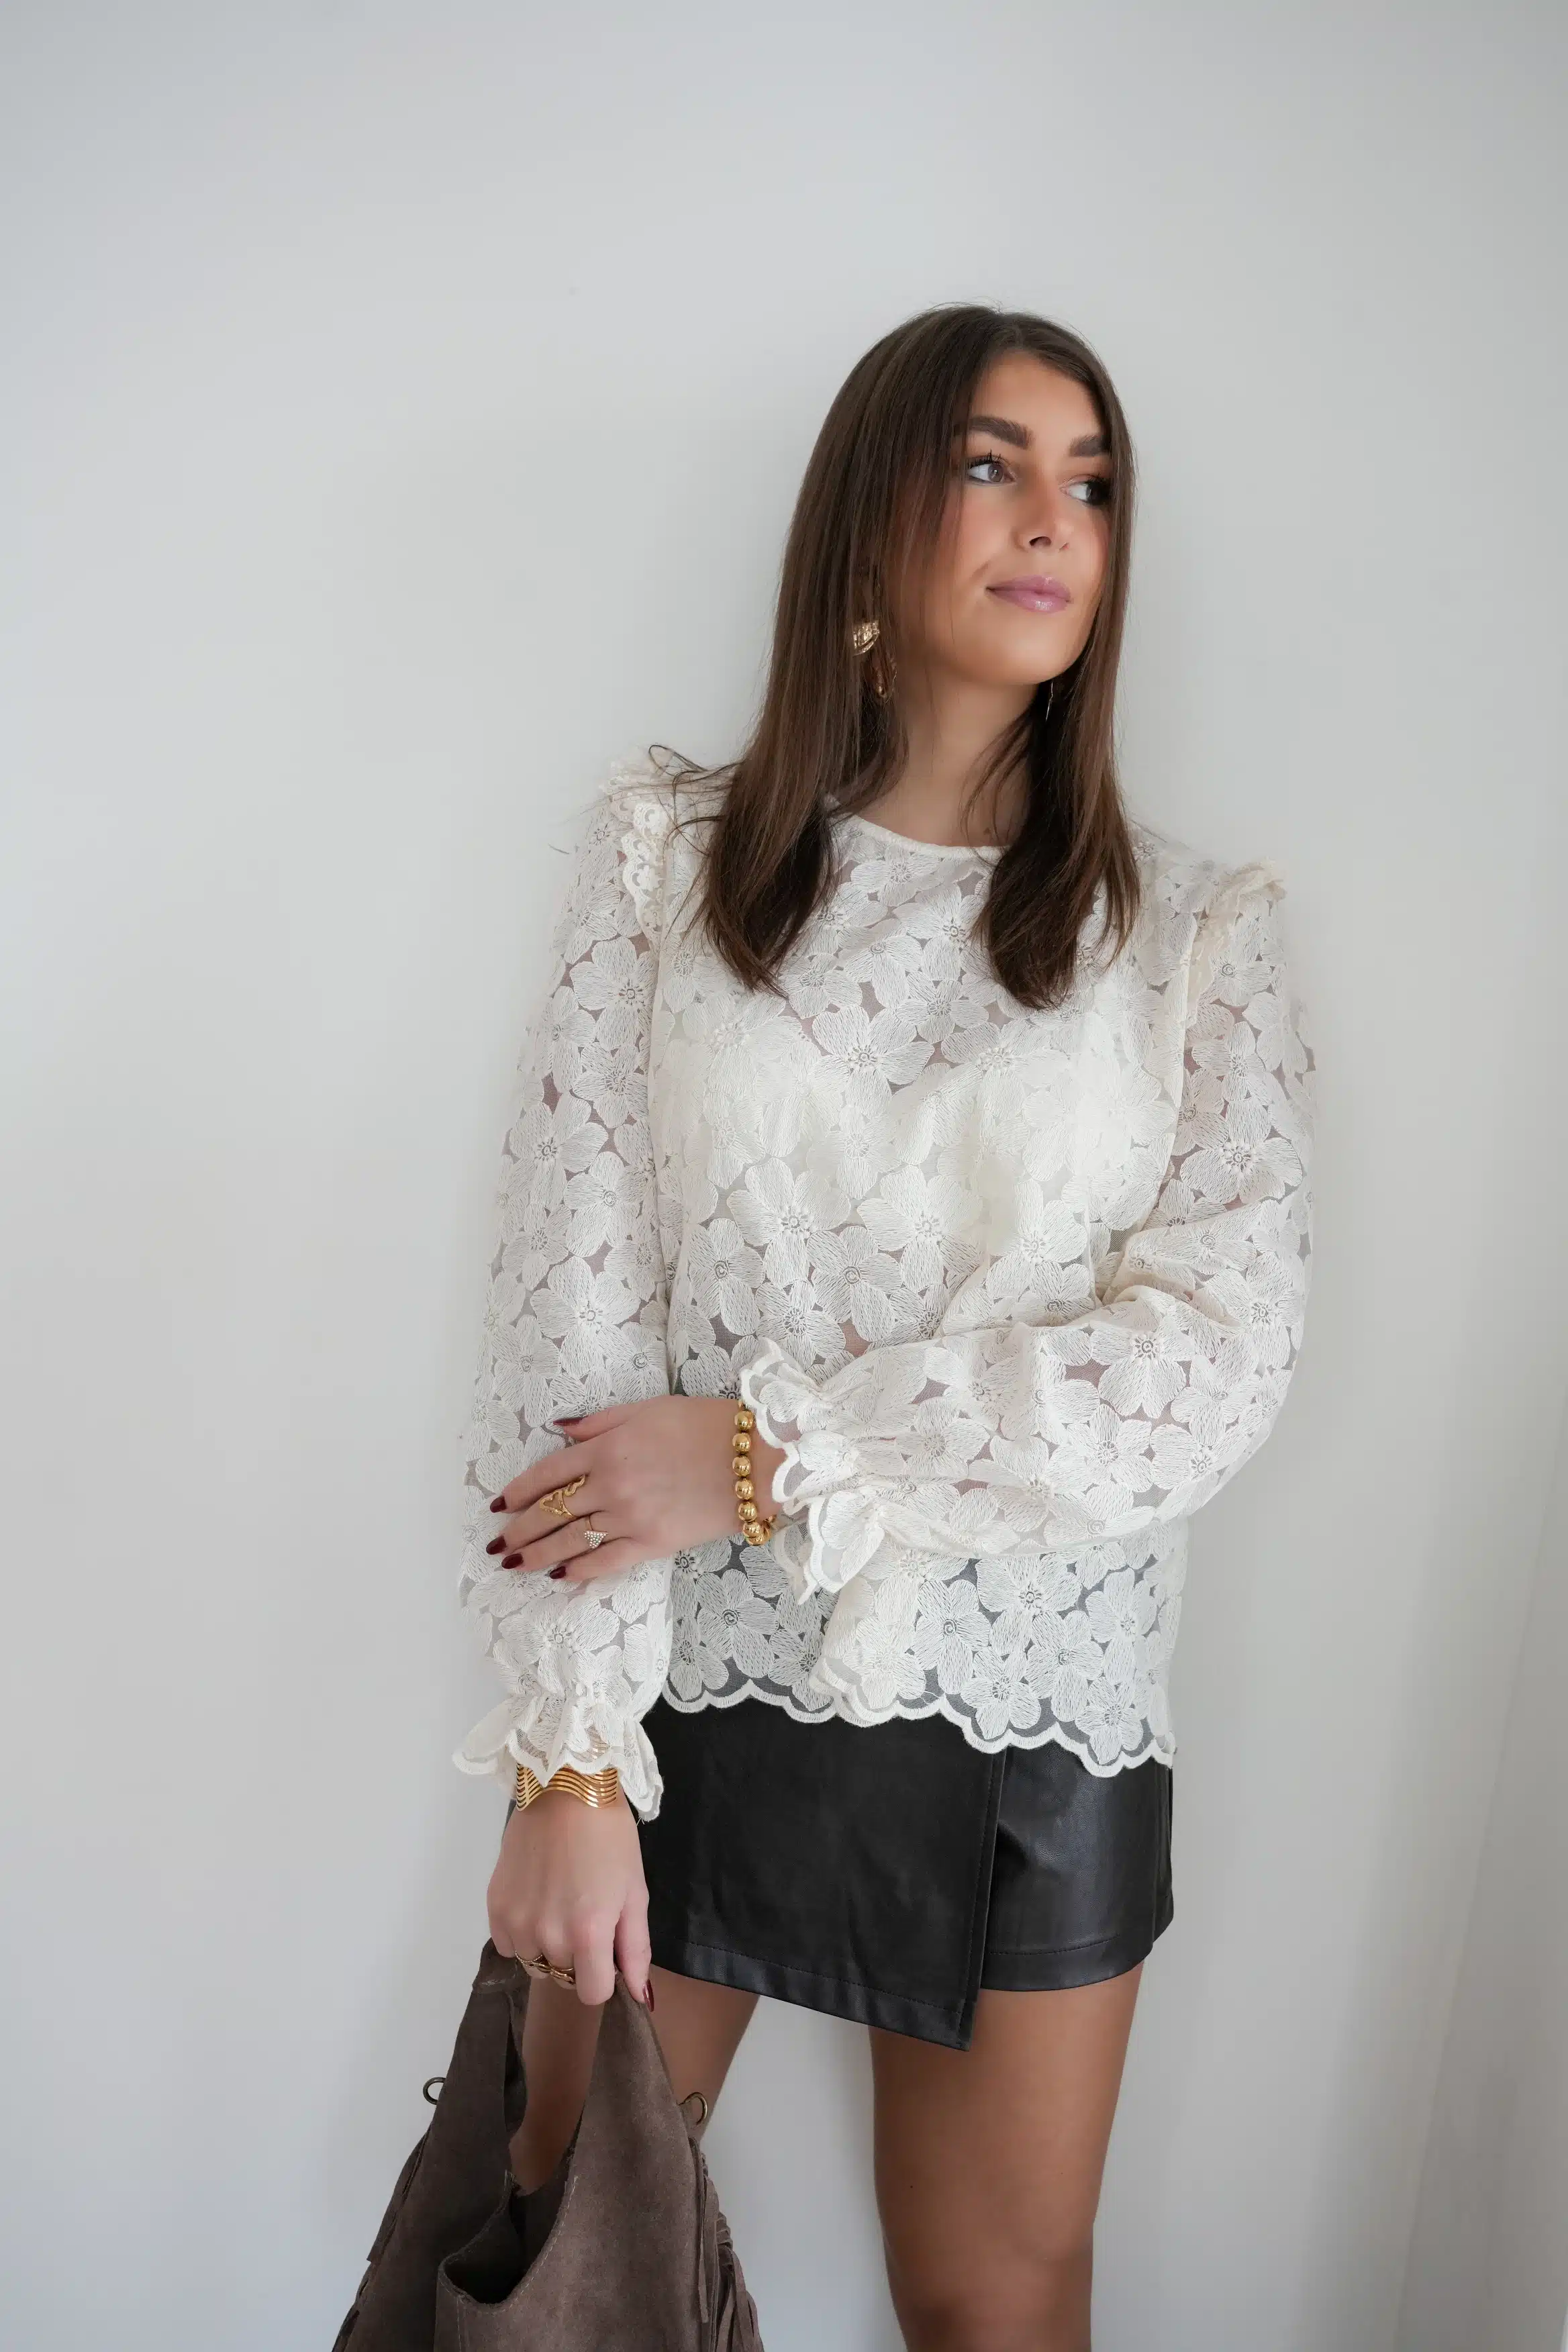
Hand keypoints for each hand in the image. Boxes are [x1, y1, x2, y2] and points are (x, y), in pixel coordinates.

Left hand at [485, 1394, 788, 1585]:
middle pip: (550, 1511)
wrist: (755, 1459)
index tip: (500, 1505)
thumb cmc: (706, 1425)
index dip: (518, 1491)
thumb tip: (559, 1429)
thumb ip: (599, 1422)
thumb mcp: (648, 1409)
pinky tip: (560, 1577)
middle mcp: (610, 1484)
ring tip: (515, 1565)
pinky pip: (605, 1562)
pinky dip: (579, 1571)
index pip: (547, 1473)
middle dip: (518, 1530)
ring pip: (569, 1540)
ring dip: (537, 1555)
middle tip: (498, 1544)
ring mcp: (629, 1516)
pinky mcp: (652, 1543)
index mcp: (606, 1448)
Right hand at [488, 1786, 650, 2007]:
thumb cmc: (609, 1837)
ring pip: (535, 1962)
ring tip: (558, 1902)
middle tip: (583, 1911)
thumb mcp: (634, 1892)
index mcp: (588, 1934)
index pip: (592, 1994)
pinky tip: (535, 1898)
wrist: (564, 1788)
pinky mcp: (494, 1907)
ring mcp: (517, 1923)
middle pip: (564, 1976)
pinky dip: (522, 1932)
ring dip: (547, 1945)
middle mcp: (548, 1936)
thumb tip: (640, 1997)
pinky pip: (508, 1944)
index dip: (604, 1976)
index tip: (606, 1949)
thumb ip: (636, 1949)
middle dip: (578, 1955)